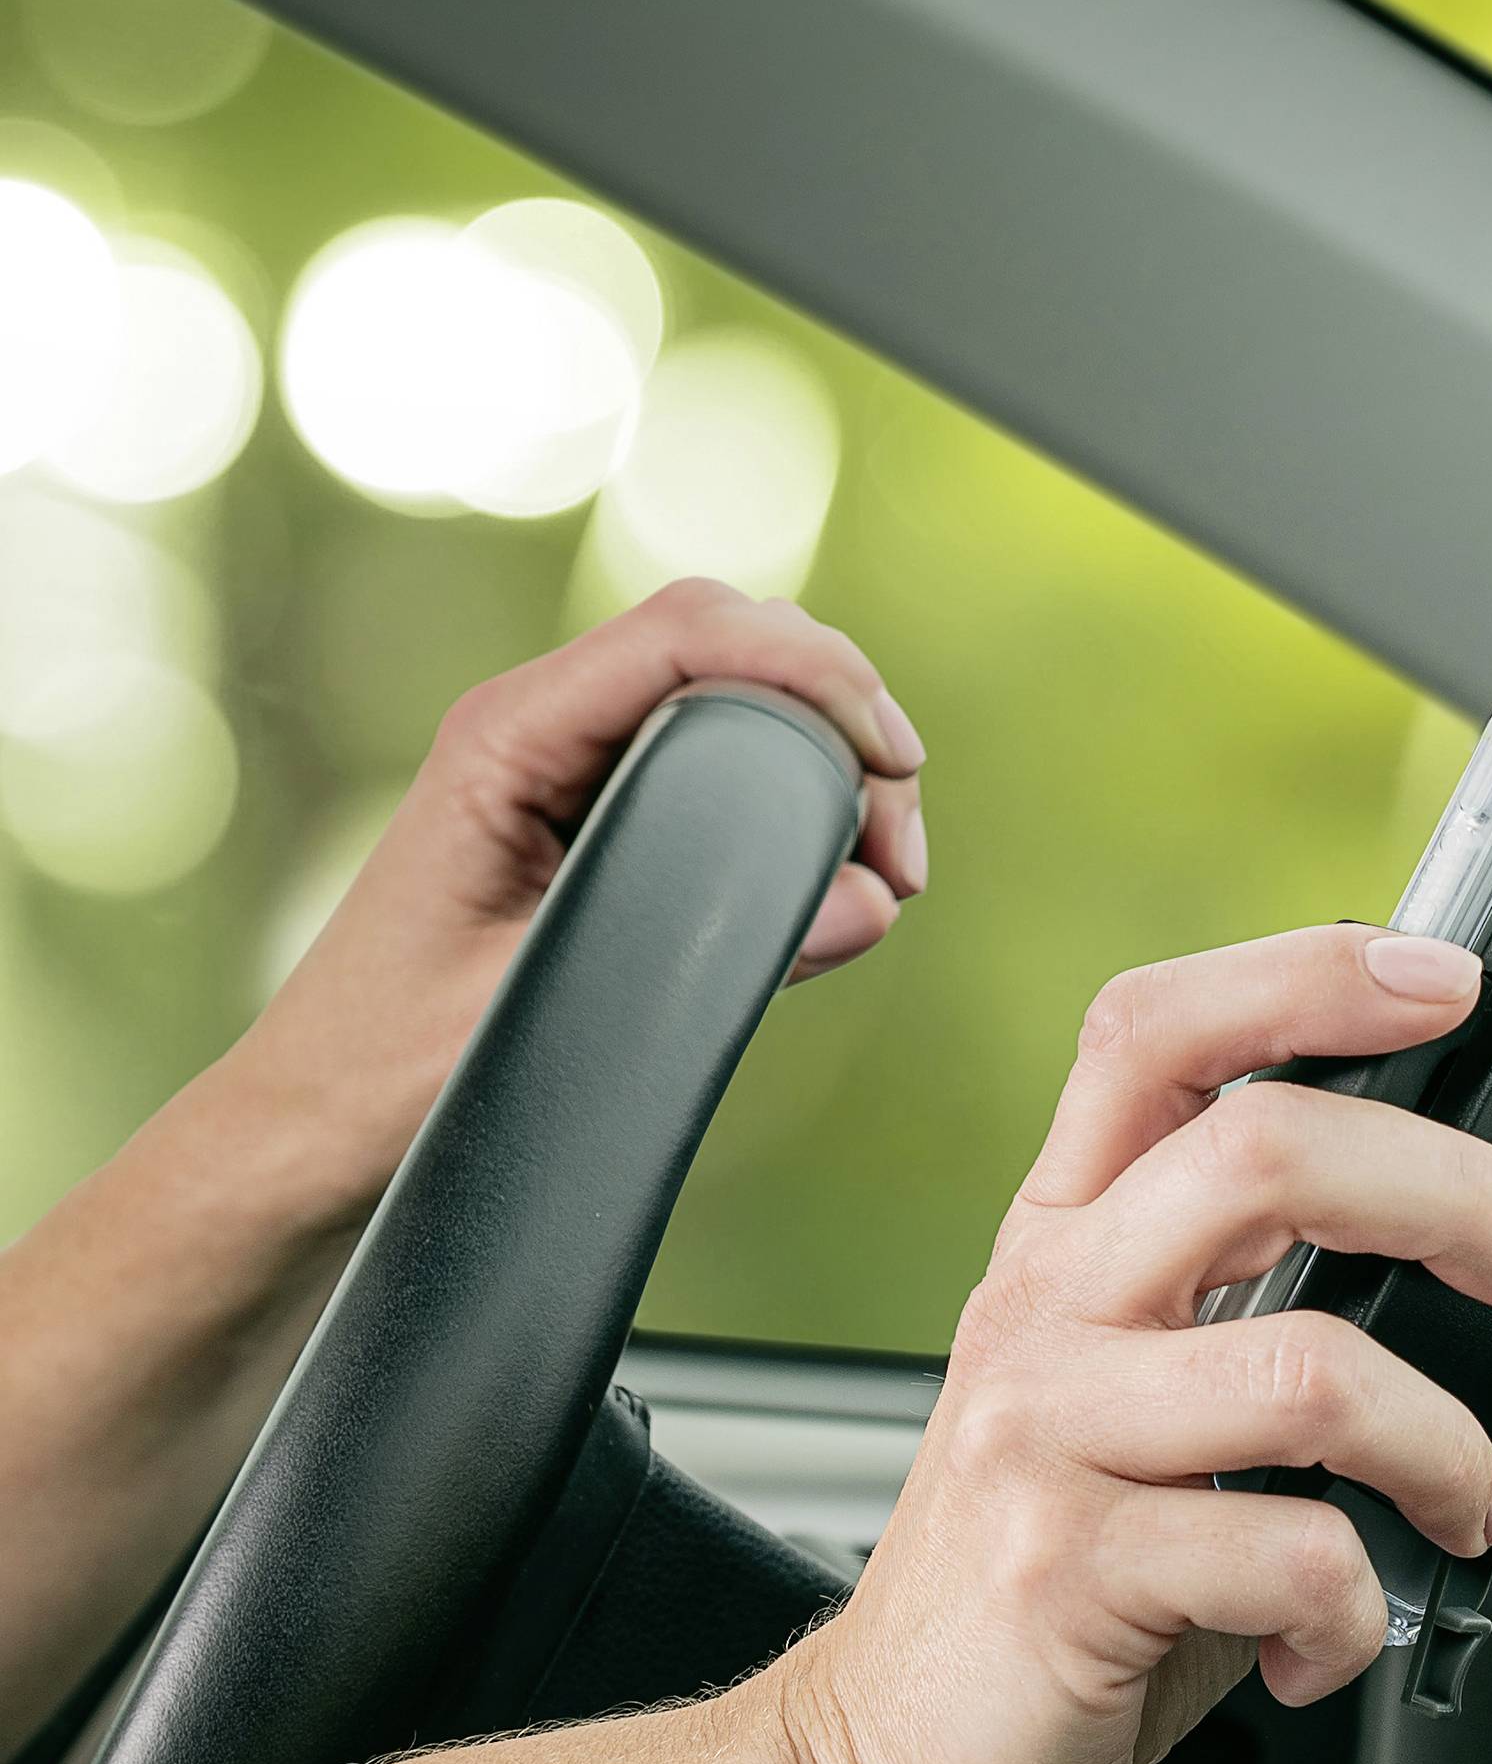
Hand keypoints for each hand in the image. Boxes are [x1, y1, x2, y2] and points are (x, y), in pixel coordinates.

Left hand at [221, 579, 928, 1226]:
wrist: (317, 1129)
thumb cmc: (399, 1075)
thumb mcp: (567, 1009)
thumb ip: (726, 959)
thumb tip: (866, 904)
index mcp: (504, 739)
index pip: (684, 634)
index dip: (810, 671)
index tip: (895, 758)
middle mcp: (539, 728)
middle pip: (725, 640)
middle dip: (840, 712)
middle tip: (903, 843)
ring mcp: (569, 768)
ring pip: (733, 698)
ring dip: (827, 761)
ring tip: (885, 872)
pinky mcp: (596, 821)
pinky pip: (719, 767)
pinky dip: (796, 803)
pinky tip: (836, 879)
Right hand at [764, 923, 1491, 1763]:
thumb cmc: (1054, 1610)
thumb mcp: (1201, 1462)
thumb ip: (1378, 1394)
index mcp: (1072, 1248)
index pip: (1162, 1035)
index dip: (1309, 975)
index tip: (1447, 984)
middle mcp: (1050, 1314)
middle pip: (1265, 1149)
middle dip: (1452, 1193)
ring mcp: (1047, 1437)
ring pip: (1309, 1367)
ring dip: (1447, 1444)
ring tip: (1466, 1508)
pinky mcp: (1067, 1572)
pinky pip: (1286, 1550)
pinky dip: (1356, 1609)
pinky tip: (1326, 1640)